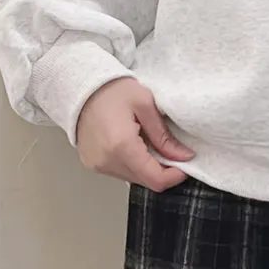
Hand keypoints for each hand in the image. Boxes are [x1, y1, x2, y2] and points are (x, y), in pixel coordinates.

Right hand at [77, 78, 194, 191]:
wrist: (81, 86)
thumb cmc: (113, 90)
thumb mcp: (146, 105)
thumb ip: (164, 135)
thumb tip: (183, 156)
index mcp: (122, 147)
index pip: (155, 179)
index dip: (175, 176)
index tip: (186, 163)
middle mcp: (107, 162)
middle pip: (145, 181)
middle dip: (163, 170)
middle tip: (171, 149)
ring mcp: (97, 165)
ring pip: (133, 178)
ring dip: (147, 167)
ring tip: (150, 143)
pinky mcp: (92, 164)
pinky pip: (119, 172)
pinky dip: (132, 164)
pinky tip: (134, 145)